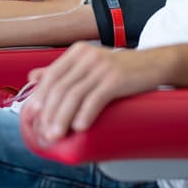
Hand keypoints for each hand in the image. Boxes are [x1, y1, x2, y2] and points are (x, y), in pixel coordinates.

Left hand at [21, 42, 167, 144]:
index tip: (34, 117)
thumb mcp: (89, 64)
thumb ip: (62, 70)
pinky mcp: (117, 78)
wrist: (155, 64)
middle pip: (60, 87)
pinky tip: (79, 127)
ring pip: (74, 94)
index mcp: (77, 53)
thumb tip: (32, 77)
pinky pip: (96, 98)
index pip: (51, 76)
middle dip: (49, 113)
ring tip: (57, 135)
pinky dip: (85, 113)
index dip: (40, 98)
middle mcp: (87, 56)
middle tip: (45, 133)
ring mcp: (102, 67)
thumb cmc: (121, 69)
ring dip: (62, 117)